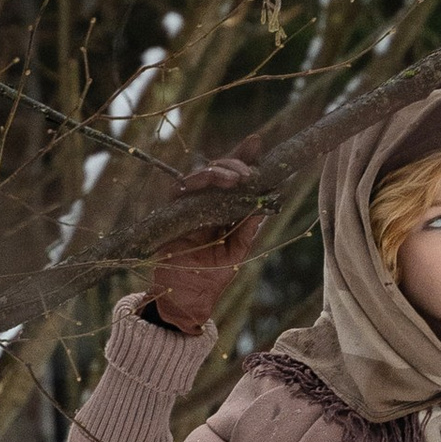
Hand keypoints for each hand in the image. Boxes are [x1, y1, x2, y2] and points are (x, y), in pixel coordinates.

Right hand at [146, 154, 264, 336]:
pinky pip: (181, 188)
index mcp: (223, 210)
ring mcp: (188, 206)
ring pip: (201, 175)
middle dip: (234, 163)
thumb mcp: (236, 251)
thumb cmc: (210, 278)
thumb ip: (248, 226)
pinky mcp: (171, 212)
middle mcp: (206, 204)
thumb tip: (269, 198)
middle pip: (218, 171)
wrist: (185, 299)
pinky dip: (196, 181)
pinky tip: (210, 181)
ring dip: (219, 171)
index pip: (234, 179)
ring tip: (235, 178)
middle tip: (248, 172)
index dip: (244, 158)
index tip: (257, 142)